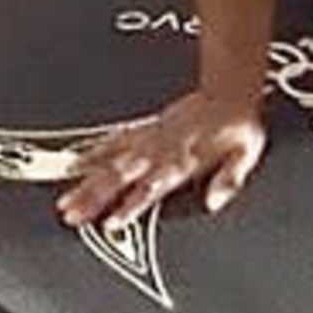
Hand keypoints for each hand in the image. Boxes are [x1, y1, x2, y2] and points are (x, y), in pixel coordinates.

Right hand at [58, 93, 271, 230]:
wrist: (229, 90)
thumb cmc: (238, 126)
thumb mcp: (247, 153)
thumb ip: (230, 178)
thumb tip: (214, 202)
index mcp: (184, 161)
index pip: (152, 188)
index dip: (131, 206)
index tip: (111, 222)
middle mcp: (162, 151)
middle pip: (122, 177)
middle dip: (95, 197)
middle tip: (71, 215)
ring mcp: (150, 138)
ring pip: (113, 162)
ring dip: (87, 181)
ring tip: (65, 201)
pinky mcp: (146, 128)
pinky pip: (117, 139)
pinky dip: (95, 151)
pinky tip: (76, 162)